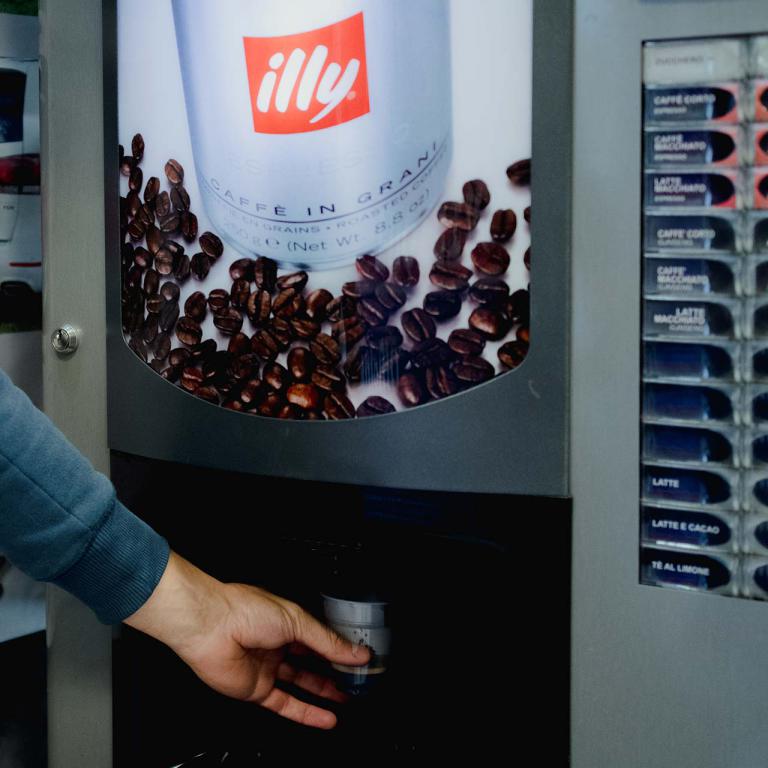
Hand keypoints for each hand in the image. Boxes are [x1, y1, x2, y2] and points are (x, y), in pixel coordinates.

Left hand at [125, 551, 369, 728]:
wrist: (210, 626)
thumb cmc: (244, 610)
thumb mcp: (297, 621)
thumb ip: (327, 642)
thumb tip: (355, 652)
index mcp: (288, 621)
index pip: (321, 638)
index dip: (341, 649)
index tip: (361, 658)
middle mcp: (278, 644)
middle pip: (312, 663)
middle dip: (335, 672)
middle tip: (357, 682)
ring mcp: (267, 668)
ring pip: (301, 685)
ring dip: (324, 694)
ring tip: (346, 700)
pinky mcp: (257, 690)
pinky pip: (286, 705)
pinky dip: (307, 713)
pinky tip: (325, 718)